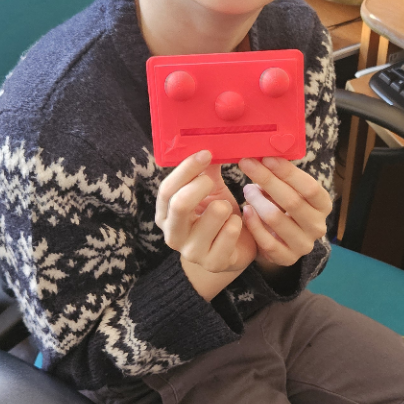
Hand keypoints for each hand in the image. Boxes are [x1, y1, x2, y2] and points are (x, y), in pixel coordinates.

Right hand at [155, 152, 256, 293]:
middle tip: (214, 182)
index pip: (167, 190)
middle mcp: (173, 235)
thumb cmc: (219, 217)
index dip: (186, 169)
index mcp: (165, 215)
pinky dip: (238, 222)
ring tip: (229, 210)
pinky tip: (238, 224)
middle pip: (179, 204)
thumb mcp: (210, 191)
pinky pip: (231, 232)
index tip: (206, 153)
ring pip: (212, 215)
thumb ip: (205, 170)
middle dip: (201, 186)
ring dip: (226, 206)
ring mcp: (193, 252)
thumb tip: (209, 139)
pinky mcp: (214, 263)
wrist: (234, 251)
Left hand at [238, 155, 331, 269]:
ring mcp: (304, 245)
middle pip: (292, 201)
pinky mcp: (287, 259)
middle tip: (247, 164)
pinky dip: (253, 224)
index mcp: (322, 205)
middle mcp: (318, 226)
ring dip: (257, 202)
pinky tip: (245, 211)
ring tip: (246, 190)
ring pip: (277, 220)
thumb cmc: (282, 207)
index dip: (287, 172)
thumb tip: (263, 151)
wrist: (281, 241)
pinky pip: (267, 241)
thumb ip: (280, 175)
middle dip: (267, 180)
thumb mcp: (287, 190)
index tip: (265, 157)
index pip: (309, 187)